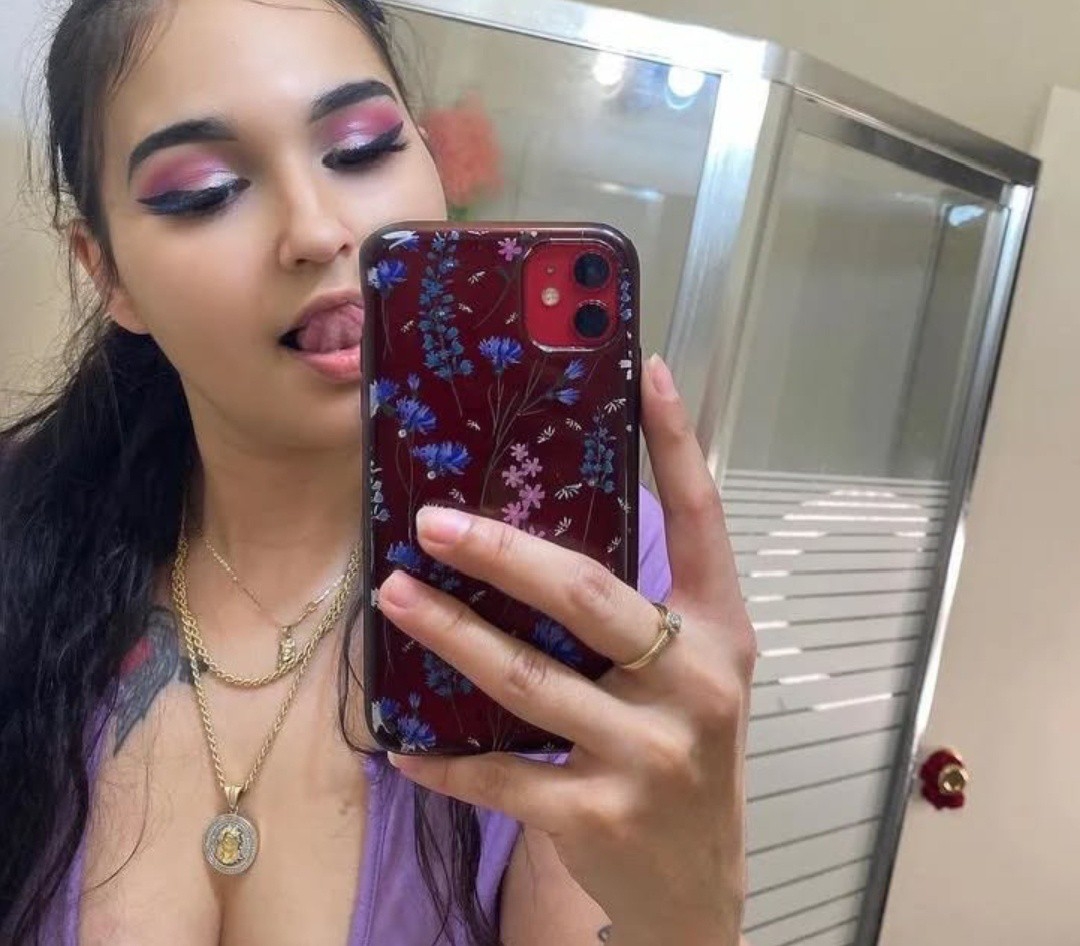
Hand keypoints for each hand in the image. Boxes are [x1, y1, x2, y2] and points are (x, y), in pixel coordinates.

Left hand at [376, 354, 754, 944]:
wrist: (697, 888)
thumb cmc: (686, 756)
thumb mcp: (690, 676)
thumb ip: (641, 612)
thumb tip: (539, 538)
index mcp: (723, 634)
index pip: (704, 519)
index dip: (676, 442)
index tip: (645, 370)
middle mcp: (696, 684)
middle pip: (587, 594)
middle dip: (500, 551)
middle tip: (429, 520)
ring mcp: (649, 752)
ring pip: (527, 678)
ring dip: (448, 633)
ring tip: (393, 594)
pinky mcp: (598, 814)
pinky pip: (501, 773)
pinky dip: (445, 758)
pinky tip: (402, 742)